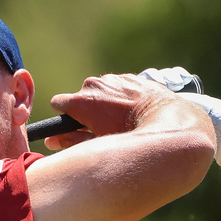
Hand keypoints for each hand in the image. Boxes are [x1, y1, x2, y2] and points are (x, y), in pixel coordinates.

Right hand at [43, 73, 179, 150]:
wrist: (168, 122)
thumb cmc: (131, 138)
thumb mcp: (98, 144)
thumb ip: (70, 141)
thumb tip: (51, 141)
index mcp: (81, 101)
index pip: (59, 103)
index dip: (66, 117)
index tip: (75, 126)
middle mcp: (94, 84)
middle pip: (80, 96)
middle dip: (87, 110)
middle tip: (102, 127)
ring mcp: (113, 78)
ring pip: (101, 90)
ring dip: (105, 102)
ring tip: (122, 121)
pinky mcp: (131, 77)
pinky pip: (119, 86)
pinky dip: (122, 97)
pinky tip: (134, 111)